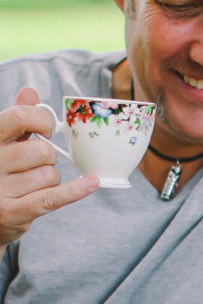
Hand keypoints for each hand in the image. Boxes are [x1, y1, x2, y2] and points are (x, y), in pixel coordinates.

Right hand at [0, 87, 98, 250]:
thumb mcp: (2, 144)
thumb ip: (16, 120)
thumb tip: (30, 91)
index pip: (20, 116)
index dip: (42, 120)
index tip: (48, 130)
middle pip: (42, 150)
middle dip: (49, 158)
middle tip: (36, 165)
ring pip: (50, 175)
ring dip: (51, 180)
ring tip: (32, 185)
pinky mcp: (12, 212)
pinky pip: (51, 197)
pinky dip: (74, 191)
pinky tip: (92, 183)